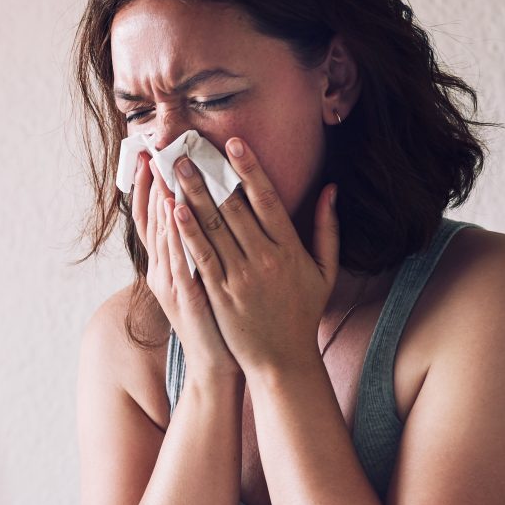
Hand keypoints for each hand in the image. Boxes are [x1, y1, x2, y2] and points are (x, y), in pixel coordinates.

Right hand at [127, 149, 236, 386]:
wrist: (219, 364)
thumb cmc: (221, 320)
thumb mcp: (207, 280)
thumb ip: (205, 247)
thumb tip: (209, 214)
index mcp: (169, 264)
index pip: (154, 217)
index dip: (148, 186)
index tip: (149, 154)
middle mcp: (163, 270)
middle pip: (152, 219)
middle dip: (151, 182)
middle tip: (150, 148)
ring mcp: (171, 283)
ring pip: (162, 233)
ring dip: (160, 198)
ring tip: (160, 166)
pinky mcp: (185, 296)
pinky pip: (177, 258)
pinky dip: (175, 233)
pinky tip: (175, 208)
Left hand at [163, 138, 340, 375]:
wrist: (283, 361)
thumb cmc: (302, 314)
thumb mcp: (324, 270)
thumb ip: (328, 228)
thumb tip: (330, 188)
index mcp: (289, 248)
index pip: (267, 198)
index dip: (249, 168)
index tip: (233, 143)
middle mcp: (264, 258)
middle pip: (233, 207)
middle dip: (209, 175)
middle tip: (187, 149)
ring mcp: (240, 277)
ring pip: (213, 227)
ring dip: (192, 195)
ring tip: (174, 170)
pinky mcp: (220, 294)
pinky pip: (201, 257)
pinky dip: (187, 232)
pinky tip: (174, 210)